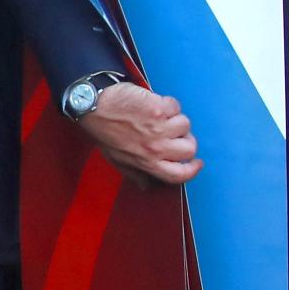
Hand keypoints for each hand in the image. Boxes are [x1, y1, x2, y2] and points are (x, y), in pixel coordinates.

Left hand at [78, 82, 202, 185]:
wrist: (92, 105)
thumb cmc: (103, 130)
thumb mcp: (116, 158)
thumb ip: (135, 173)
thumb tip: (147, 186)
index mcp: (146, 162)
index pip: (179, 175)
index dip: (193, 169)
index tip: (196, 162)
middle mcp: (155, 148)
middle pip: (189, 148)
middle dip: (185, 139)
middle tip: (174, 132)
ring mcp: (158, 128)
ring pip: (185, 124)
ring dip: (175, 118)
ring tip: (157, 116)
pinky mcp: (158, 108)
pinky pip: (175, 106)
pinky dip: (167, 103)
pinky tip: (153, 103)